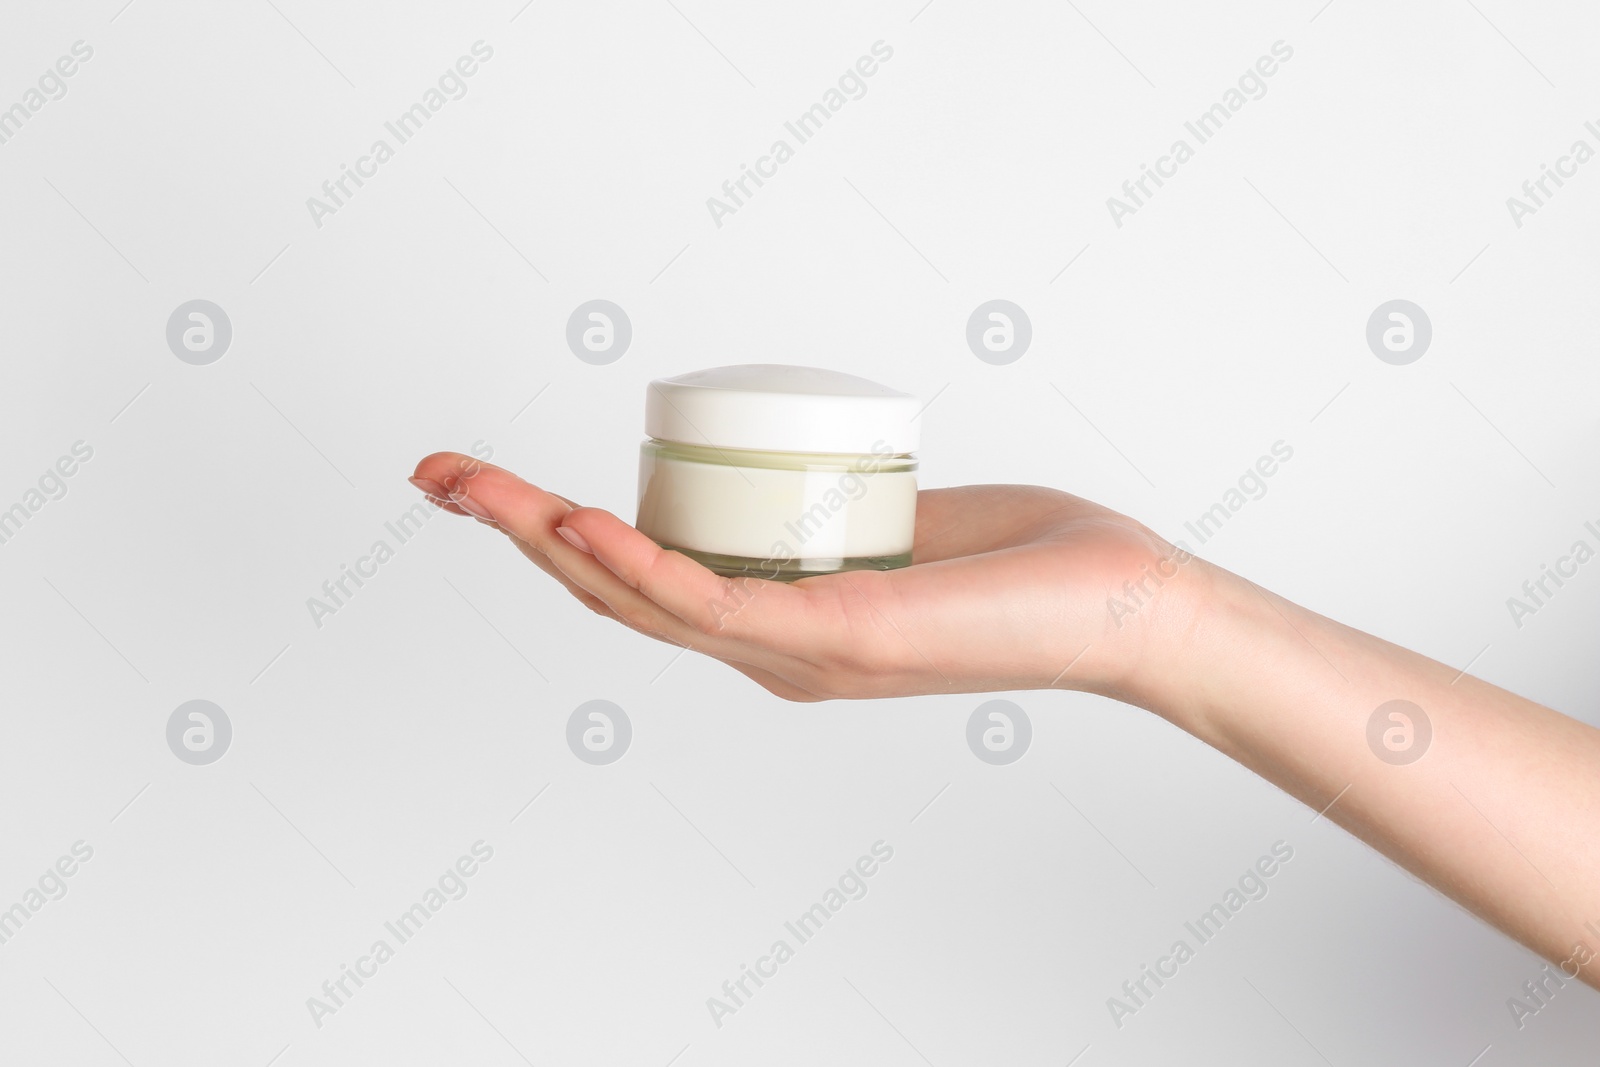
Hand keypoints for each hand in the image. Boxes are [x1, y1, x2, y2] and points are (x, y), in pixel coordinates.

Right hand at [409, 452, 1198, 701]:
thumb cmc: (1025, 564)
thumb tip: (801, 471)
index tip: (488, 479)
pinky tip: (582, 520)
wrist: (1120, 604)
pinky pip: (712, 605)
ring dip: (546, 541)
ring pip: (640, 599)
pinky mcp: (833, 641)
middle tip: (437, 474)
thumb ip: (838, 513)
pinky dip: (639, 565)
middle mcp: (768, 651)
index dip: (555, 530)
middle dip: (514, 531)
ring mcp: (794, 653)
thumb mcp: (901, 524)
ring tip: (474, 486)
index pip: (641, 578)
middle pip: (613, 590)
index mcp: (774, 623)